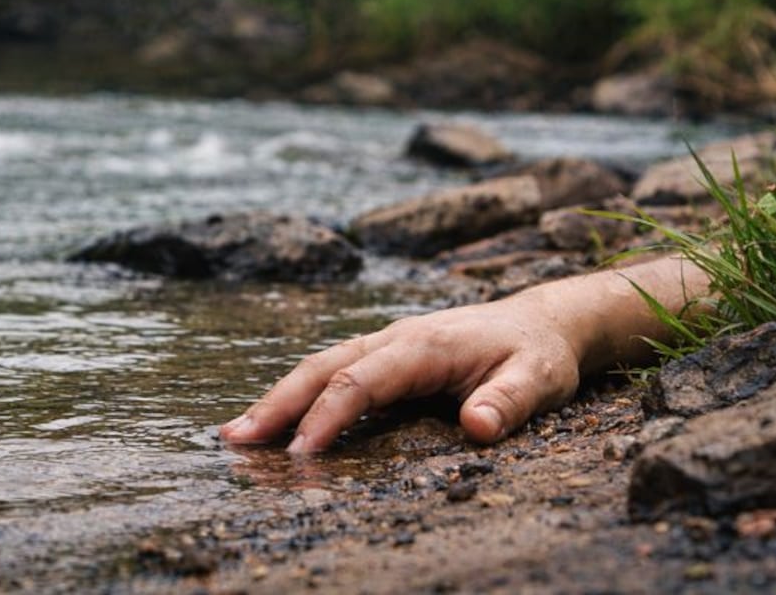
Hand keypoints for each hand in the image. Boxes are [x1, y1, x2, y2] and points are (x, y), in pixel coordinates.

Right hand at [219, 300, 582, 452]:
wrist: (540, 321)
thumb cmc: (537, 354)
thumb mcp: (538, 379)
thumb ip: (509, 402)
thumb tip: (478, 427)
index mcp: (423, 345)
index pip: (362, 381)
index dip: (328, 416)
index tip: (300, 454)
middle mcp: (393, 339)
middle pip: (322, 367)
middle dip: (277, 403)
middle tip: (235, 439)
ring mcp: (385, 345)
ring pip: (319, 365)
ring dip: (277, 397)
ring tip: (236, 433)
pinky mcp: (384, 356)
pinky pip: (332, 370)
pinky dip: (298, 393)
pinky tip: (277, 418)